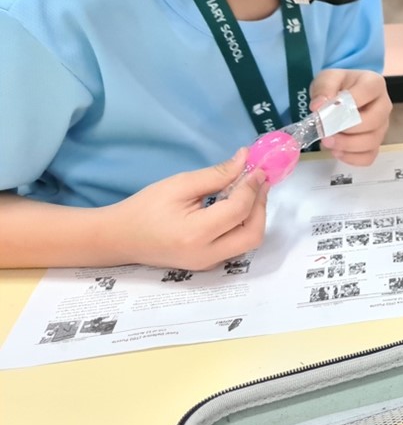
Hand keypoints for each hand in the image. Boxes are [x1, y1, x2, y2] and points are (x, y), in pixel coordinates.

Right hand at [103, 149, 268, 270]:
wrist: (120, 238)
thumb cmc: (146, 208)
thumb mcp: (180, 184)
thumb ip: (217, 175)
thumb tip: (245, 159)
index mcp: (196, 234)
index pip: (238, 210)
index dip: (252, 187)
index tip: (258, 168)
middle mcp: (206, 255)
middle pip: (253, 233)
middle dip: (260, 205)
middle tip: (258, 182)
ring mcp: (208, 264)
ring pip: (249, 242)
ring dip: (255, 216)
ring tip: (249, 191)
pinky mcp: (208, 264)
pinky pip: (237, 246)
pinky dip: (244, 225)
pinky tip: (237, 206)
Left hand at [310, 69, 391, 166]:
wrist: (342, 97)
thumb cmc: (338, 86)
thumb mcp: (327, 79)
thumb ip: (323, 88)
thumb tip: (319, 106)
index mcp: (374, 83)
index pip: (368, 92)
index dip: (348, 103)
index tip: (328, 110)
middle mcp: (383, 105)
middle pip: (373, 121)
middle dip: (346, 129)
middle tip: (325, 131)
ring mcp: (382, 126)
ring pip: (372, 141)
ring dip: (347, 145)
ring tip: (327, 142)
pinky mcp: (375, 143)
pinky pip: (369, 156)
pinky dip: (352, 158)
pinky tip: (337, 151)